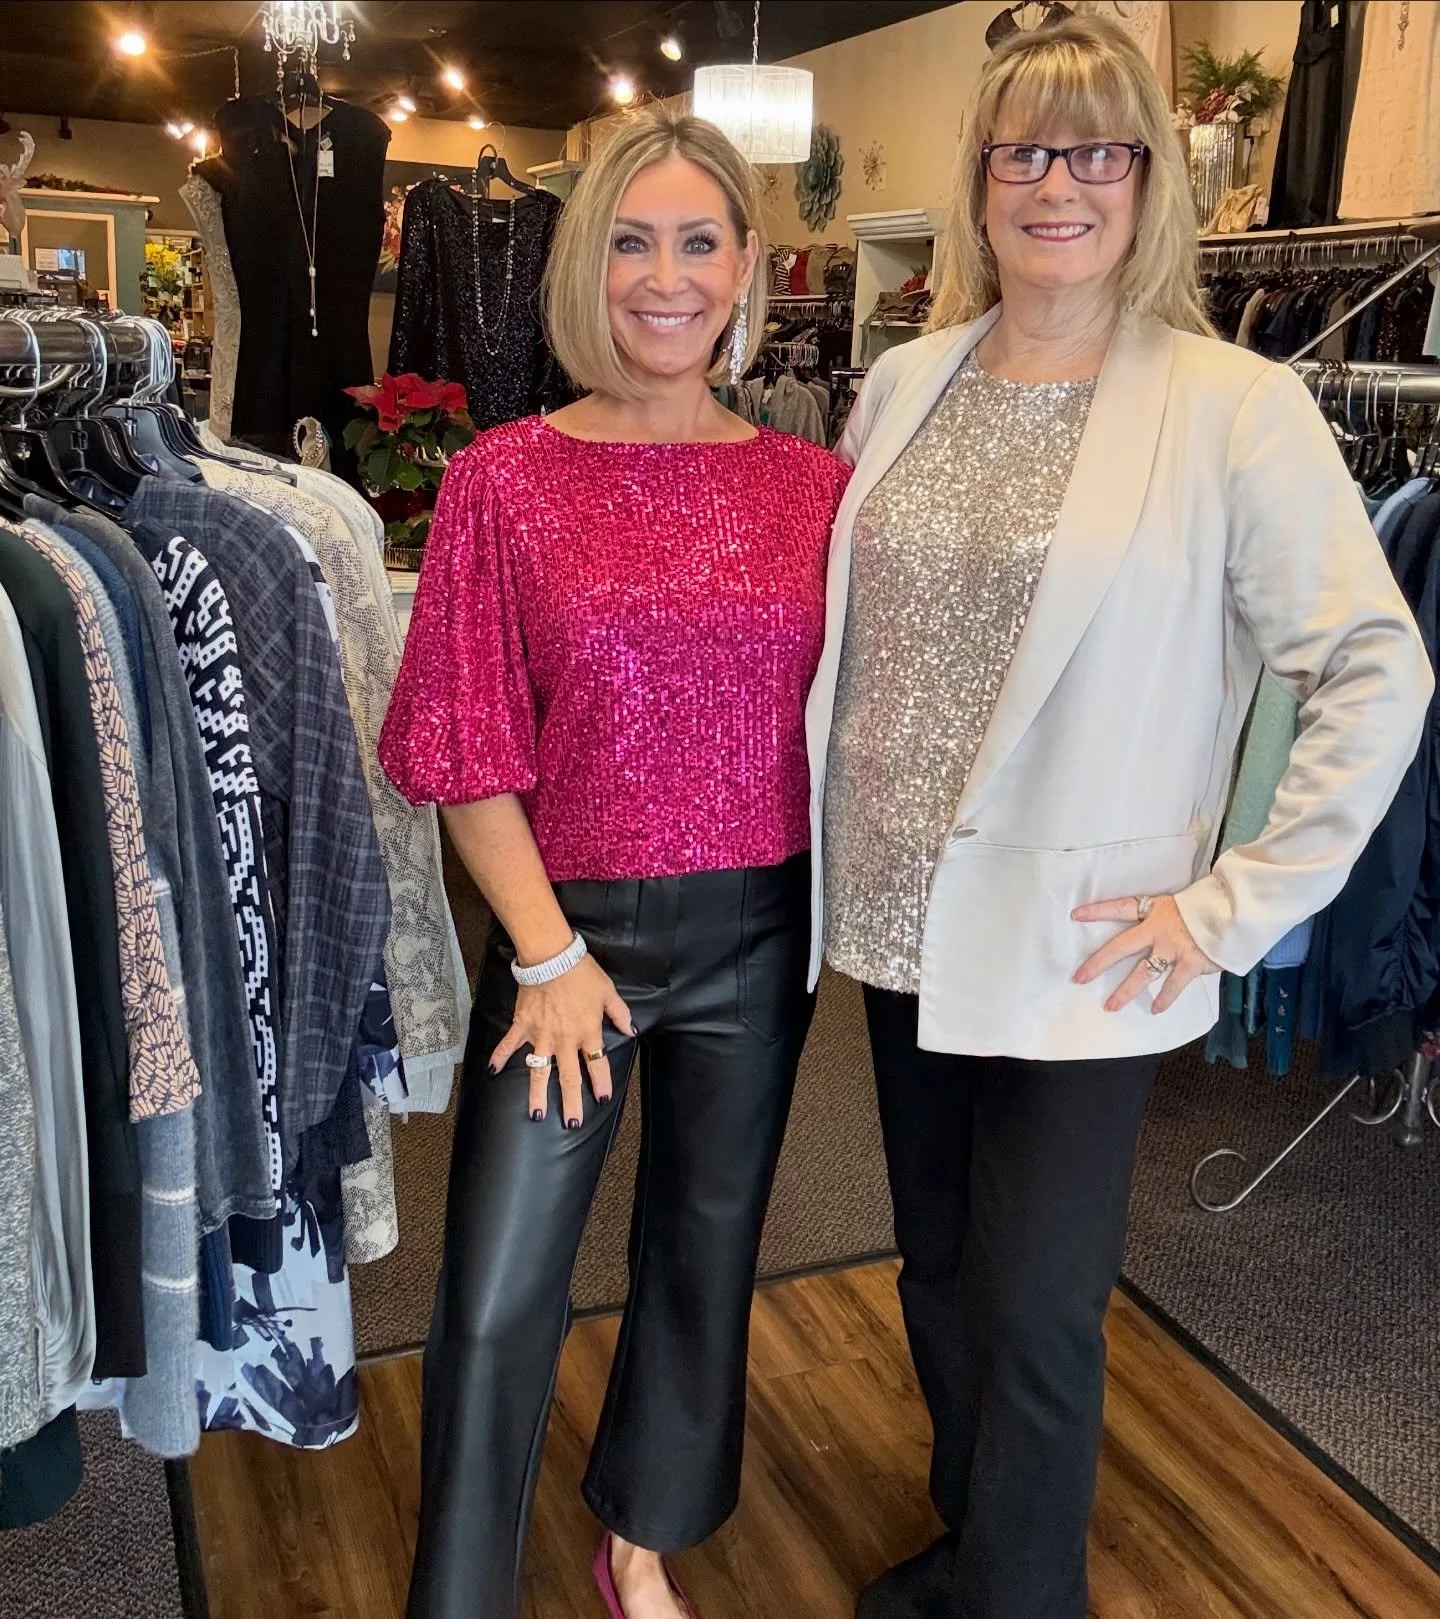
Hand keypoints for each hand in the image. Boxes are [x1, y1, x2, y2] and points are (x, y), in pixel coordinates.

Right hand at [489, 956, 634, 1125]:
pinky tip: (492, 1071)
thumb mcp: (608, 991)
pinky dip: (500, 1057)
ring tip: (536, 1114)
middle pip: (569, 1077)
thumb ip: (620, 1013)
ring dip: (537, 1093)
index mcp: (587, 1032)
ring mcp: (541, 1035)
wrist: (551, 956)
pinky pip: (509, 1045)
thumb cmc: (582, 973)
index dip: (601, 1084)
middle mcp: (564, 1040)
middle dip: (571, 1102)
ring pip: (539, 1071)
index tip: (602, 1099)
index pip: (597, 1064)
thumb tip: (631, 1030)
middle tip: (572, 1122)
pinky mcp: (522, 1025)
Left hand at [1071, 894, 1218, 1014]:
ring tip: (1110, 1006)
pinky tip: (1155, 1009)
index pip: (1120, 907)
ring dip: (1126, 991)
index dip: (1098, 911)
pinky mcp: (1191, 962)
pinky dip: (1165, 998)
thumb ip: (1166, 919)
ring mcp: (1174, 947)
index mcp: (1156, 910)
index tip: (1075, 915)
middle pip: (1121, 946)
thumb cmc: (1210, 907)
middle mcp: (1159, 928)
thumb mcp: (1182, 905)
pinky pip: (1173, 985)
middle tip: (1079, 977)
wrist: (1239, 911)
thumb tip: (1155, 935)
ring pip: (1143, 972)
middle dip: (1098, 962)